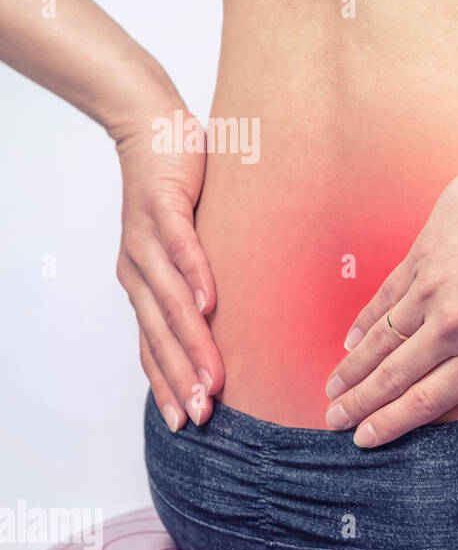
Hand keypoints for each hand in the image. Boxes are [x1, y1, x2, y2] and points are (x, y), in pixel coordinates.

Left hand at [115, 107, 222, 431]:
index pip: (152, 346)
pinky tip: (209, 304)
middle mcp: (137, 270)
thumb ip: (197, 282)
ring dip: (193, 344)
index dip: (166, 385)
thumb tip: (229, 320)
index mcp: (142, 284)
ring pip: (170, 303)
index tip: (186, 423)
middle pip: (160, 336)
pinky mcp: (164, 208)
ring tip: (213, 377)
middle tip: (203, 415)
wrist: (152, 127)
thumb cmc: (176, 190)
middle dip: (182, 380)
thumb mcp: (184, 247)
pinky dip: (195, 278)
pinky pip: (181, 249)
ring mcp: (147, 240)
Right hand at [324, 161, 457, 446]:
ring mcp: (429, 291)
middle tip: (335, 423)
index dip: (394, 423)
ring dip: (352, 370)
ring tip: (332, 391)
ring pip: (380, 342)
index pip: (429, 399)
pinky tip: (349, 343)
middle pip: (394, 377)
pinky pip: (383, 301)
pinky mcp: (419, 260)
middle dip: (360, 405)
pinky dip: (363, 325)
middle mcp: (450, 327)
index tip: (367, 440)